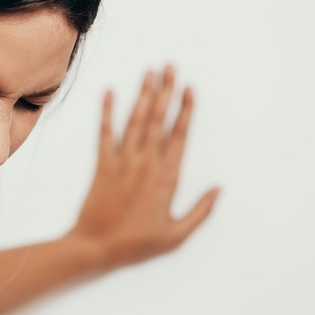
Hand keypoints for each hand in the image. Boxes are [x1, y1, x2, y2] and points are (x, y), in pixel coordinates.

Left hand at [69, 64, 219, 269]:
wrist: (96, 248)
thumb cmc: (137, 244)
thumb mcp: (176, 235)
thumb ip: (200, 211)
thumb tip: (218, 189)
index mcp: (167, 177)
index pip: (179, 135)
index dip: (185, 110)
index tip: (190, 88)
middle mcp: (146, 163)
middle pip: (158, 120)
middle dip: (166, 91)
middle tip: (171, 67)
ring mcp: (123, 161)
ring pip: (136, 121)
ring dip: (143, 94)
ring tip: (150, 72)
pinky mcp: (102, 165)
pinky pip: (105, 133)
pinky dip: (107, 111)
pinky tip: (110, 91)